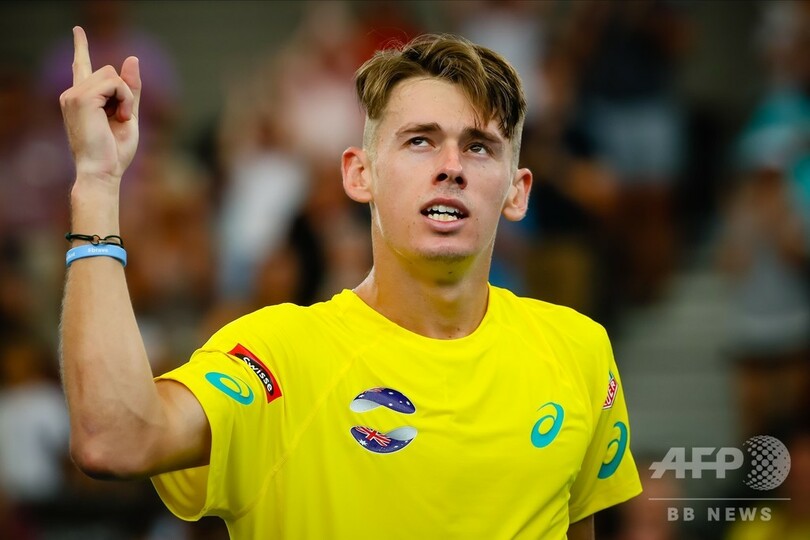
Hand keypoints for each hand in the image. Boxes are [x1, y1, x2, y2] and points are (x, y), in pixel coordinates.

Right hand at [59, 26, 140, 185]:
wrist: (103, 171)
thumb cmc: (114, 151)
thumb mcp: (127, 115)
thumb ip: (130, 89)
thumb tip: (132, 57)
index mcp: (82, 98)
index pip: (80, 66)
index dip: (80, 47)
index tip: (78, 30)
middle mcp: (73, 93)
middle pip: (108, 70)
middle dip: (124, 92)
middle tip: (120, 118)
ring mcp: (74, 94)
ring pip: (112, 75)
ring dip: (125, 97)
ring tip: (118, 118)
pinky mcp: (81, 97)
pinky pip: (114, 82)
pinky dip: (123, 98)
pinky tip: (118, 115)